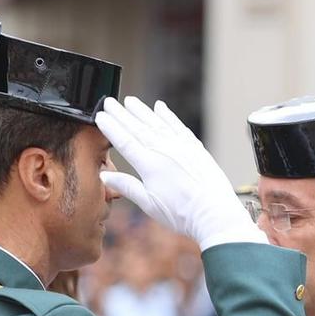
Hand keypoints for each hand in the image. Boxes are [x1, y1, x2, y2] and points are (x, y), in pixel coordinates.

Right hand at [95, 97, 263, 251]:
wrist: (214, 213)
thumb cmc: (181, 213)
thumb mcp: (149, 204)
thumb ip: (126, 186)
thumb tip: (104, 175)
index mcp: (149, 164)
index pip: (124, 141)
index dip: (111, 127)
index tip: (100, 116)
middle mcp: (164, 150)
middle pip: (137, 127)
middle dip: (121, 114)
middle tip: (108, 102)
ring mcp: (181, 146)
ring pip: (157, 123)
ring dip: (142, 111)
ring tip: (130, 101)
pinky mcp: (195, 147)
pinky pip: (178, 126)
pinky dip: (168, 115)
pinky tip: (160, 107)